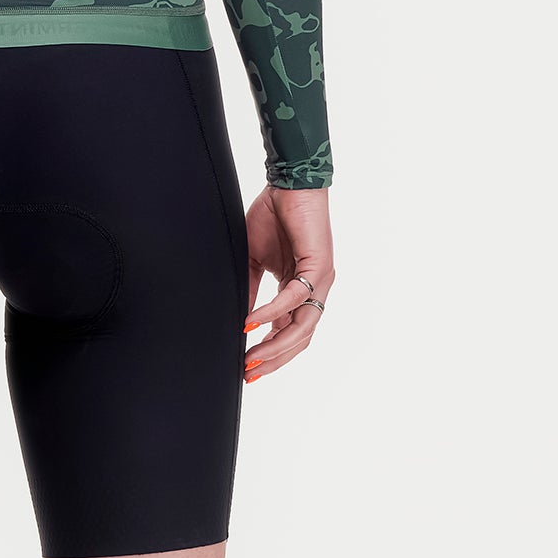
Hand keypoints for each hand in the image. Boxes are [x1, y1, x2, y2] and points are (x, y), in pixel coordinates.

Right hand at [243, 186, 333, 385]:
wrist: (289, 183)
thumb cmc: (274, 216)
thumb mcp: (254, 260)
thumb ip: (250, 289)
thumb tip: (238, 319)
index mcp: (299, 290)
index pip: (288, 332)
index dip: (270, 352)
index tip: (246, 368)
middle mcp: (314, 290)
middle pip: (299, 338)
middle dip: (274, 360)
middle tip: (249, 373)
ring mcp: (319, 280)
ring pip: (302, 327)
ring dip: (275, 345)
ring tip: (251, 357)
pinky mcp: (318, 267)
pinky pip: (294, 298)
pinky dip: (272, 312)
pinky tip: (252, 321)